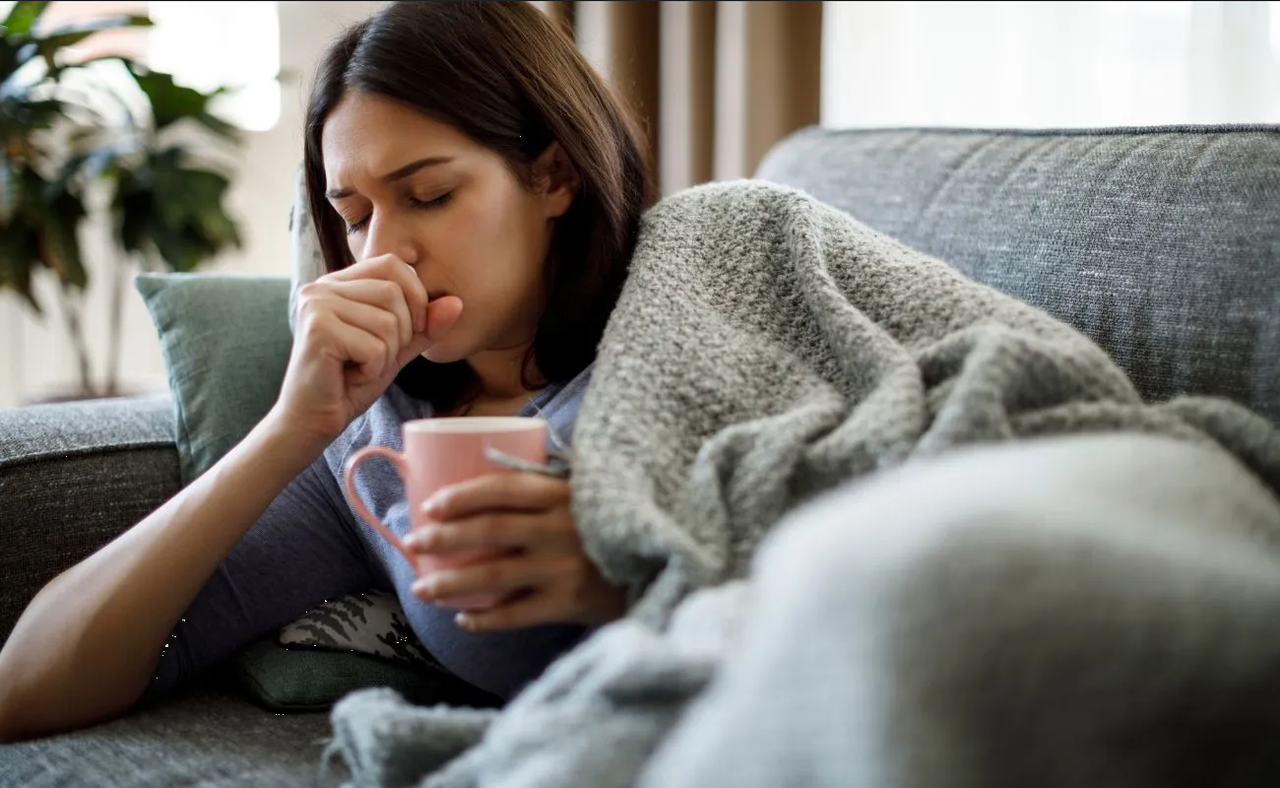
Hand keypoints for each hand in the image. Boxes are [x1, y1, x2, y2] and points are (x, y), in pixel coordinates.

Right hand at [272, 254, 462, 442]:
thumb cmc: (350, 383)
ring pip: (387, 322)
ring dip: (385, 356)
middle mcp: (322, 286)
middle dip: (399, 335)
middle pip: (394, 293)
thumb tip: (457, 303)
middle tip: (372, 358)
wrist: (311, 421)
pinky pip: (375, 347)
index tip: (410, 330)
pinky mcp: (318, 329)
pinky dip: (372, 370)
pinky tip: (349, 377)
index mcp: (339, 283)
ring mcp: (316, 305)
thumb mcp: (396, 349)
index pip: (393, 265)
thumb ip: (424, 326)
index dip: (415, 296)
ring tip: (358, 368)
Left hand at [405, 472, 626, 631]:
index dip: (462, 496)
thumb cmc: (615, 525)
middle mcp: (560, 529)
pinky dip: (487, 619)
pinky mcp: (571, 603)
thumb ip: (548, 488)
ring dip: (452, 583)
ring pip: (495, 576)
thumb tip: (488, 477)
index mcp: (563, 494)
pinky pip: (518, 614)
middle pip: (489, 531)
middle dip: (445, 537)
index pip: (502, 489)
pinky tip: (464, 620)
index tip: (431, 504)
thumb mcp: (587, 495)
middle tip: (414, 543)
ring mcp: (564, 568)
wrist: (661, 565)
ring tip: (423, 588)